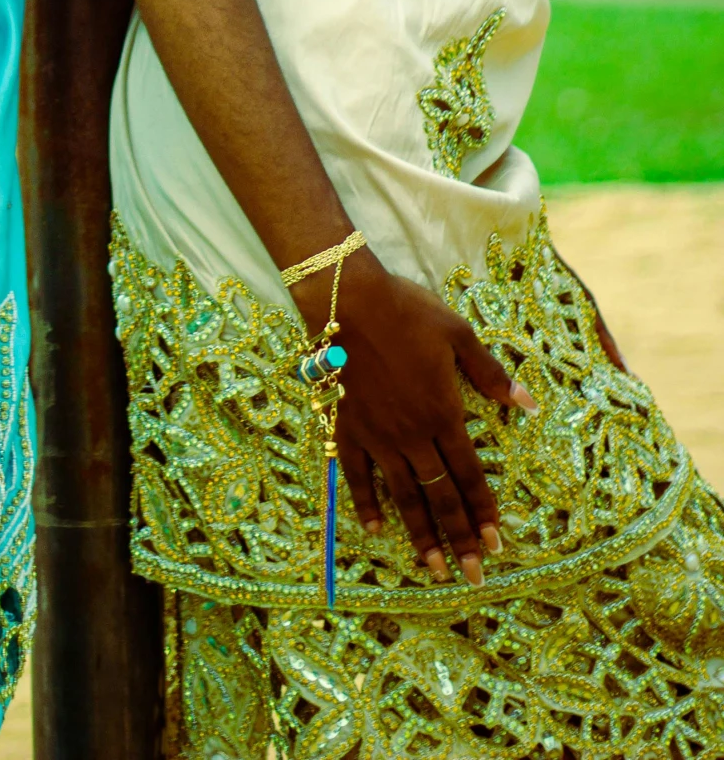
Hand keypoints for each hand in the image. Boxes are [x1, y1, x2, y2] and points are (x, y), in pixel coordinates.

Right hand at [302, 249, 535, 584]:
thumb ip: (491, 374)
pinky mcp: (348, 427)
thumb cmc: (407, 311)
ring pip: (403, 495)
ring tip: (434, 568)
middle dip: (460, 538)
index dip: (485, 511)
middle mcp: (413, 435)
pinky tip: (374, 529)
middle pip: (440, 496)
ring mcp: (378, 435)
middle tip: (473, 575)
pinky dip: (365, 503)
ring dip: (420, 534)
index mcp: (444, 413)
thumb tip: (529, 405)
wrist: (346, 299)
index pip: (470, 475)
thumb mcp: (458, 334)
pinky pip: (356, 474)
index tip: (498, 544)